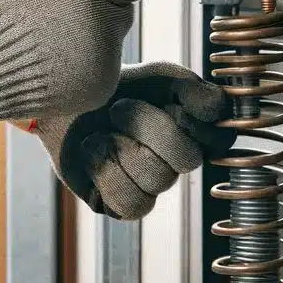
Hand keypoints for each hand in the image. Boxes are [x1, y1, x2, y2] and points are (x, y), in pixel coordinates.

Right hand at [0, 0, 151, 153]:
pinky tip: (50, 58)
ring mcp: (102, 67)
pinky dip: (85, 62)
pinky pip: (104, 69)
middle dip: (99, 4)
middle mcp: (103, 34)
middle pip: (124, 8)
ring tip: (50, 34)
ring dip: (91, 33)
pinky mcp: (97, 92)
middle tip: (62, 5)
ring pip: (113, 39)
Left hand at [34, 62, 235, 219]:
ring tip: (101, 133)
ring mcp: (151, 187)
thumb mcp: (158, 76)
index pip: (220, 138)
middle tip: (118, 109)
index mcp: (194, 133)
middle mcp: (177, 164)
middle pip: (187, 159)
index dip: (190, 120)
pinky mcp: (121, 205)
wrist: (63, 102)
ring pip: (157, 181)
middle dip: (146, 125)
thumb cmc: (114, 88)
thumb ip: (193, 88)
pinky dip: (104, 170)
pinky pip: (130, 204)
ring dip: (120, 148)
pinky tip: (92, 152)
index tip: (168, 102)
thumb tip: (218, 112)